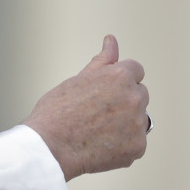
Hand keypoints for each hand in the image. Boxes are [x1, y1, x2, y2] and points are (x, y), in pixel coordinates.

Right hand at [24, 35, 148, 180]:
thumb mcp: (78, 79)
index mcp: (120, 76)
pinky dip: (122, 144)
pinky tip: (101, 144)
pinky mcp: (138, 147)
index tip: (104, 91)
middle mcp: (134, 98)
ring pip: (138, 118)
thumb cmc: (57, 113)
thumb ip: (102, 61)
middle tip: (96, 112)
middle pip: (139, 93)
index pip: (135, 70)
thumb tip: (111, 41)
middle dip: (124, 100)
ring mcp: (138, 124)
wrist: (50, 148)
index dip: (118, 80)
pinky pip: (135, 141)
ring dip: (124, 122)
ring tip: (96, 130)